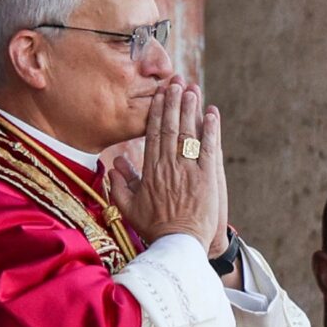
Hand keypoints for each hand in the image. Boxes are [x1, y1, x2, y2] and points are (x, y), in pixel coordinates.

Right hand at [109, 75, 229, 251]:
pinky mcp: (207, 177)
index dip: (156, 111)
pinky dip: (211, 129)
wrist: (178, 245)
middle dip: (173, 101)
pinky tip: (212, 112)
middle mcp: (169, 166)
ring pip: (189, 133)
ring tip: (192, 88)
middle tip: (176, 81)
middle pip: (171, 127)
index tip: (159, 94)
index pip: (153, 134)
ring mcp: (189, 170)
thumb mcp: (129, 207)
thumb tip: (113, 164)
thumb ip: (119, 185)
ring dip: (190, 108)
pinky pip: (209, 148)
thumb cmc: (154, 228)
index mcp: (150, 171)